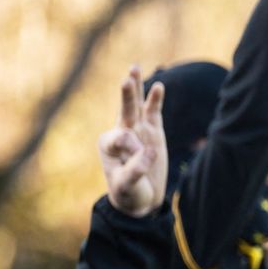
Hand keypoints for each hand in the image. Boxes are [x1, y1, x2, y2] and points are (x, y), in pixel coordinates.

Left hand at [99, 66, 167, 217]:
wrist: (140, 199)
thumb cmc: (129, 193)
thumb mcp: (127, 186)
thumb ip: (135, 169)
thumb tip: (149, 151)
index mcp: (109, 144)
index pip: (123, 138)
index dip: (134, 149)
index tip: (143, 164)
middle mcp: (121, 132)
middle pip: (124, 111)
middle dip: (126, 96)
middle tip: (126, 80)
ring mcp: (138, 130)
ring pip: (136, 106)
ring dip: (136, 88)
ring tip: (134, 68)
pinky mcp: (153, 133)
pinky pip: (154, 113)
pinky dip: (155, 100)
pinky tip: (158, 86)